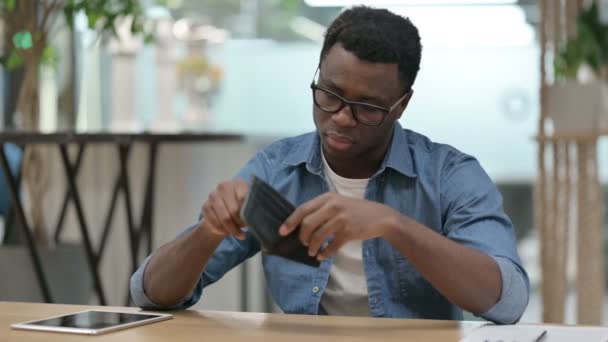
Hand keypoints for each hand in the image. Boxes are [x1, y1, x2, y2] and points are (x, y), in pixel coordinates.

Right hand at [200, 179, 248, 239]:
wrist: (225, 208)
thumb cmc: (242, 206)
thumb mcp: (250, 205)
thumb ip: (252, 209)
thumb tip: (252, 220)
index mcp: (238, 183)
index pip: (243, 199)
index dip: (247, 214)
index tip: (251, 223)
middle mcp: (224, 186)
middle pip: (234, 210)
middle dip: (240, 224)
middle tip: (245, 232)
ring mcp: (213, 195)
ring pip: (224, 218)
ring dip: (232, 230)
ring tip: (239, 235)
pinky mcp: (205, 206)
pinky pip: (214, 222)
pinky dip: (222, 230)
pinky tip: (227, 232)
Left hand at [278, 193, 399, 259]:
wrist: (380, 217)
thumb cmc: (355, 210)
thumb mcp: (338, 203)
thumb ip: (321, 210)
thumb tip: (300, 225)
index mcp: (327, 198)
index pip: (302, 209)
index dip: (290, 222)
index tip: (282, 232)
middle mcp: (333, 207)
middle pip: (308, 224)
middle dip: (303, 237)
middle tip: (304, 243)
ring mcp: (341, 219)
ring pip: (318, 236)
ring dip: (313, 247)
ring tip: (312, 252)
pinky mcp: (348, 232)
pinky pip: (331, 246)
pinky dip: (325, 253)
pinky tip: (323, 256)